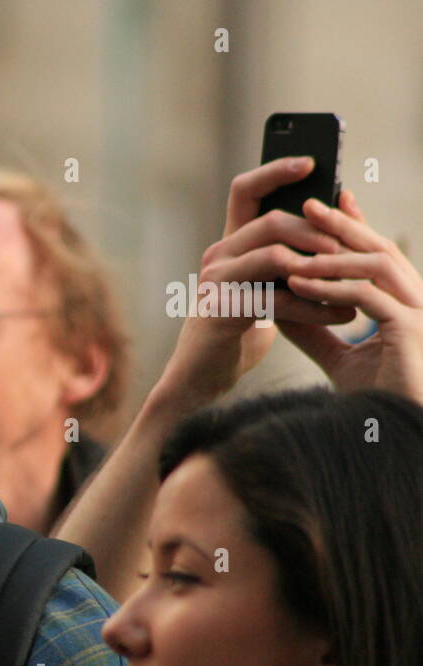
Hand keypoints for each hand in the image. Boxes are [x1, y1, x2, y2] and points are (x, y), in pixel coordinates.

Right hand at [156, 157, 353, 406]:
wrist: (202, 375)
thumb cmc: (239, 330)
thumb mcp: (265, 285)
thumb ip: (285, 258)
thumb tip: (332, 225)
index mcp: (229, 244)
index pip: (245, 190)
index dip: (275, 170)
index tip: (312, 161)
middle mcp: (217, 255)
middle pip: (272, 221)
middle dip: (319, 232)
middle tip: (352, 248)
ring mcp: (214, 282)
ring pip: (275, 255)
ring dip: (321, 269)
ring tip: (353, 285)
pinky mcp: (219, 311)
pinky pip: (276, 298)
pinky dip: (315, 307)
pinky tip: (342, 315)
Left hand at [278, 190, 422, 402]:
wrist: (397, 436)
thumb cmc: (375, 401)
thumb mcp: (339, 359)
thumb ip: (315, 332)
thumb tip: (282, 307)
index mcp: (405, 304)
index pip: (379, 256)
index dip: (357, 226)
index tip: (330, 202)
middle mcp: (418, 301)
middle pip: (381, 249)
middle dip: (344, 224)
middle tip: (308, 204)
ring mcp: (419, 313)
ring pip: (377, 265)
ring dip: (333, 254)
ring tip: (294, 248)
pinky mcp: (410, 330)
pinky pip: (366, 297)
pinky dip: (330, 288)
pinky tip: (299, 284)